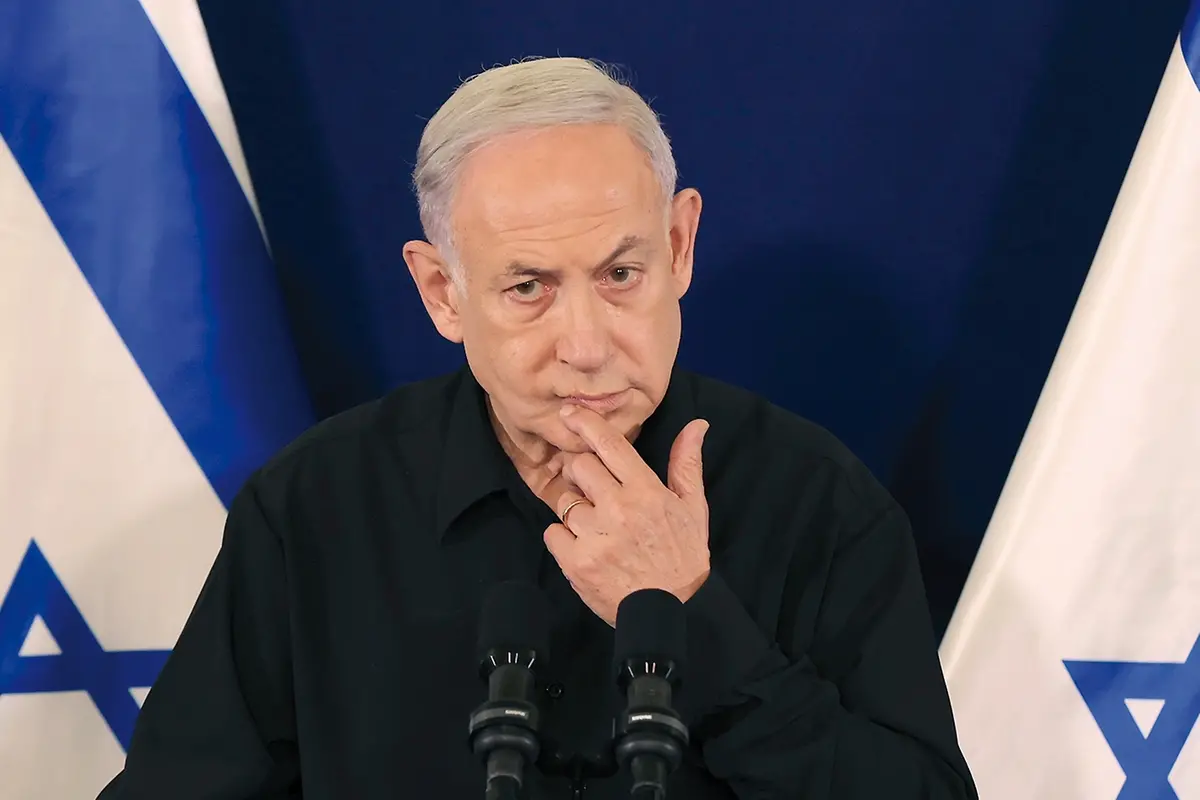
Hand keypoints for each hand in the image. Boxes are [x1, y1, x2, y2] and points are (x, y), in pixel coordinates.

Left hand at [543, 405, 710, 626]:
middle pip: (580, 467)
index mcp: (646, 491)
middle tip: (595, 491)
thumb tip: (696, 425)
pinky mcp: (575, 562)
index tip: (568, 413)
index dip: (585, 423)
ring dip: (576, 511)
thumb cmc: (682, 557)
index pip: (610, 445)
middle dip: (583, 473)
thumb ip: (687, 464)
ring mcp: (594, 536)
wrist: (667, 613)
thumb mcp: (693, 509)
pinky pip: (553, 533)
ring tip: (598, 529)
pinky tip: (586, 548)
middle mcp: (618, 509)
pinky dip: (563, 538)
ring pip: (566, 502)